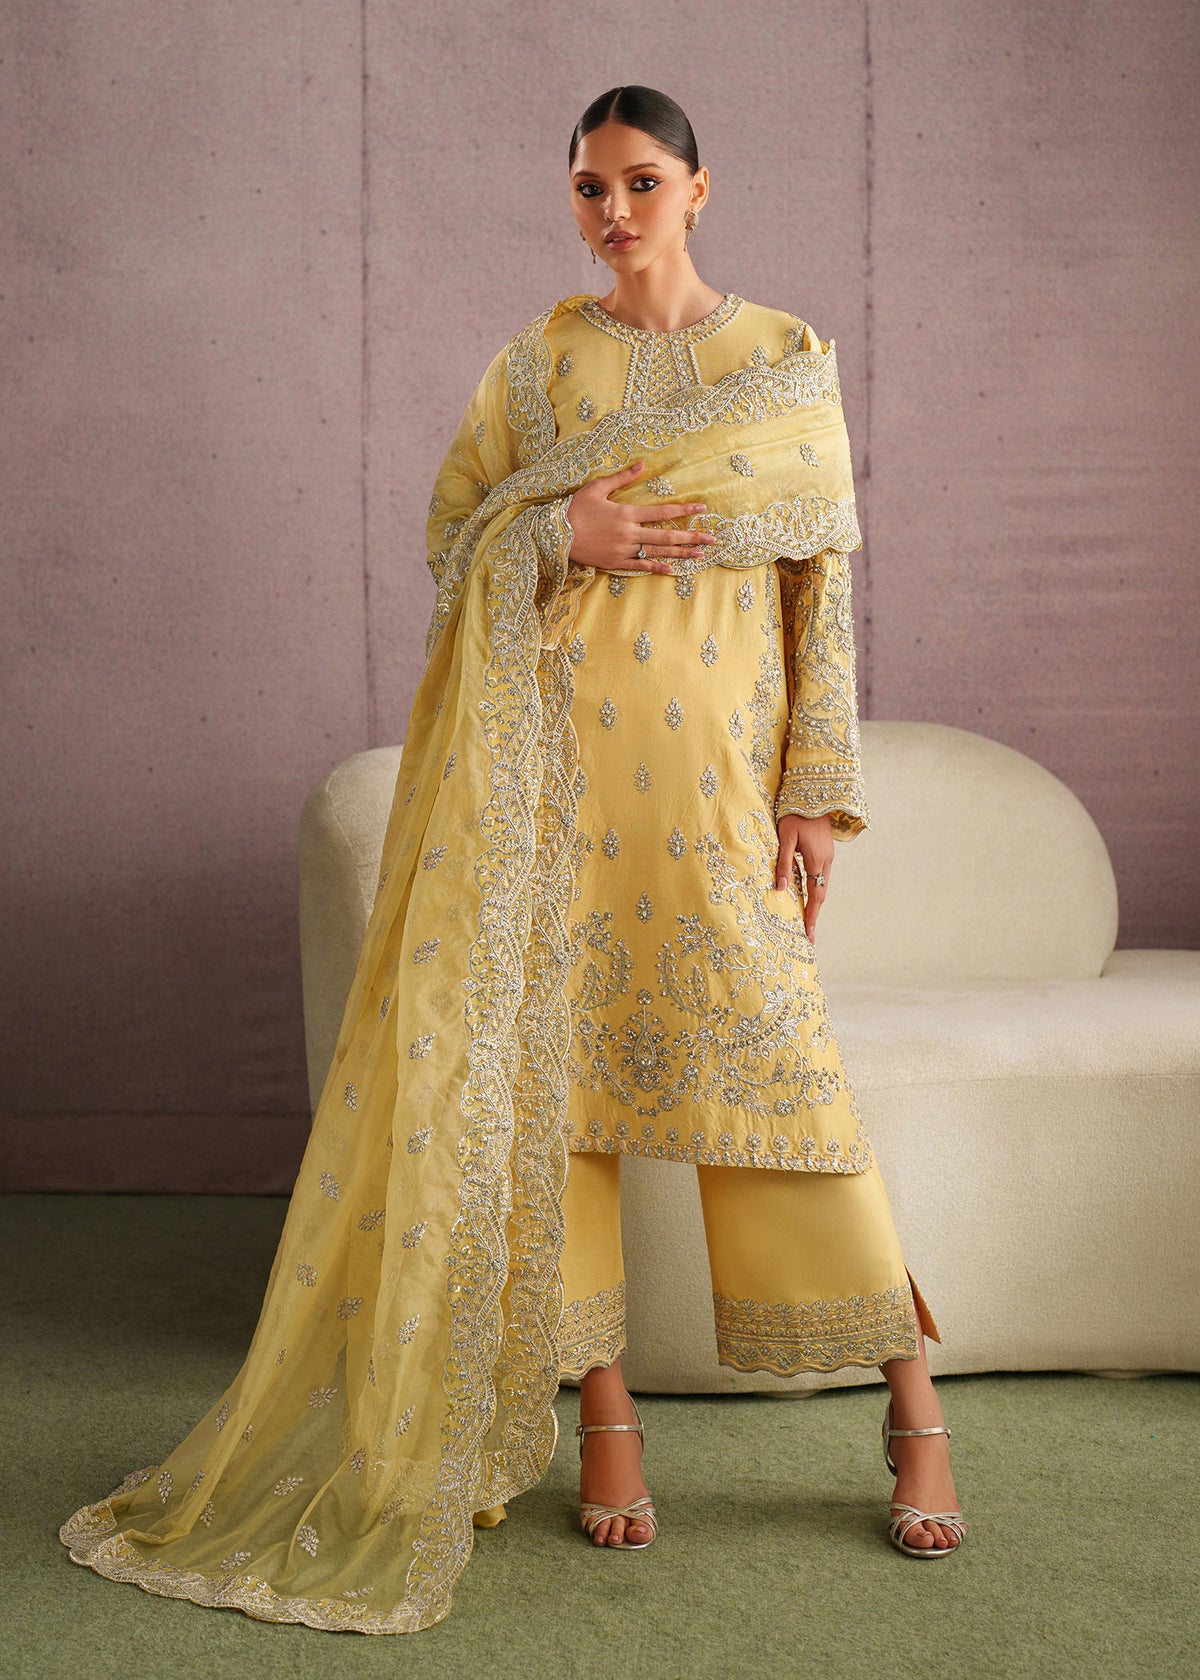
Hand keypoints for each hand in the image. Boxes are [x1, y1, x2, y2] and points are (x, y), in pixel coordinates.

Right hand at [566, 459, 719, 573]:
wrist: (553, 535)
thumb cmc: (574, 508)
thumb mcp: (597, 488)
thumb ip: (622, 478)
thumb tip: (643, 464)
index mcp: (626, 513)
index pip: (662, 512)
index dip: (684, 510)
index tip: (702, 509)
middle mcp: (629, 533)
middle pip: (667, 536)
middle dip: (692, 536)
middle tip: (713, 539)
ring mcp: (623, 550)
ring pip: (658, 553)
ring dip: (681, 553)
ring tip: (701, 554)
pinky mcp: (616, 563)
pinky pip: (641, 567)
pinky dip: (658, 569)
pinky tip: (674, 570)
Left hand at [775, 812, 833, 941]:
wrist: (813, 793)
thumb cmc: (795, 814)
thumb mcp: (785, 838)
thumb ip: (784, 864)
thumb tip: (781, 890)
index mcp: (817, 860)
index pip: (815, 896)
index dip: (811, 916)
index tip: (808, 934)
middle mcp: (827, 861)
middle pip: (820, 894)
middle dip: (814, 915)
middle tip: (808, 935)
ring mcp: (828, 856)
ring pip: (822, 885)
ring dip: (815, 903)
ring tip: (806, 919)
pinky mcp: (825, 851)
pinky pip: (821, 876)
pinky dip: (814, 889)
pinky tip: (806, 895)